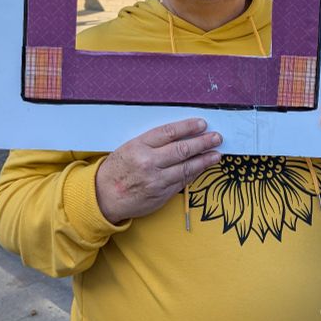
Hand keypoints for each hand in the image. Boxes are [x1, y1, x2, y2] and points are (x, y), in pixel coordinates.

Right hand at [95, 118, 222, 224]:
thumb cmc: (117, 169)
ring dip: (204, 159)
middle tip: (216, 137)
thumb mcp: (129, 148)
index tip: (202, 123)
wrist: (103, 196)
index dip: (188, 127)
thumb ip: (152, 142)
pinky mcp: (161, 194)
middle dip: (202, 142)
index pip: (169, 132)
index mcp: (139, 146)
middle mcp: (148, 162)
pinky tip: (203, 167)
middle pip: (182, 149)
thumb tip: (179, 135)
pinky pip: (183, 182)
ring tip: (216, 154)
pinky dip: (195, 173)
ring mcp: (156, 180)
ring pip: (186, 167)